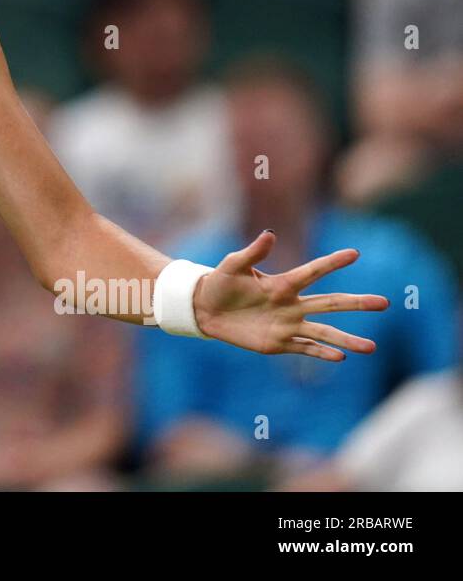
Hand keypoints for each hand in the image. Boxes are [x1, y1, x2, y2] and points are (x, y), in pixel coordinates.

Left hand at [193, 231, 388, 360]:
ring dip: (346, 340)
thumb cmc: (220, 282)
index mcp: (282, 283)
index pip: (313, 271)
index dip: (332, 262)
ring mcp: (287, 325)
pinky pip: (304, 348)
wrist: (205, 309)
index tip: (355, 253)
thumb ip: (252, 252)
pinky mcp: (278, 343)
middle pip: (329, 303)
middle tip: (385, 302)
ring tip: (371, 347)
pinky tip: (340, 357)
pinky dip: (321, 353)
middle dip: (356, 303)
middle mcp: (291, 304)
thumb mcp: (233, 265)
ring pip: (323, 332)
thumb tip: (270, 234)